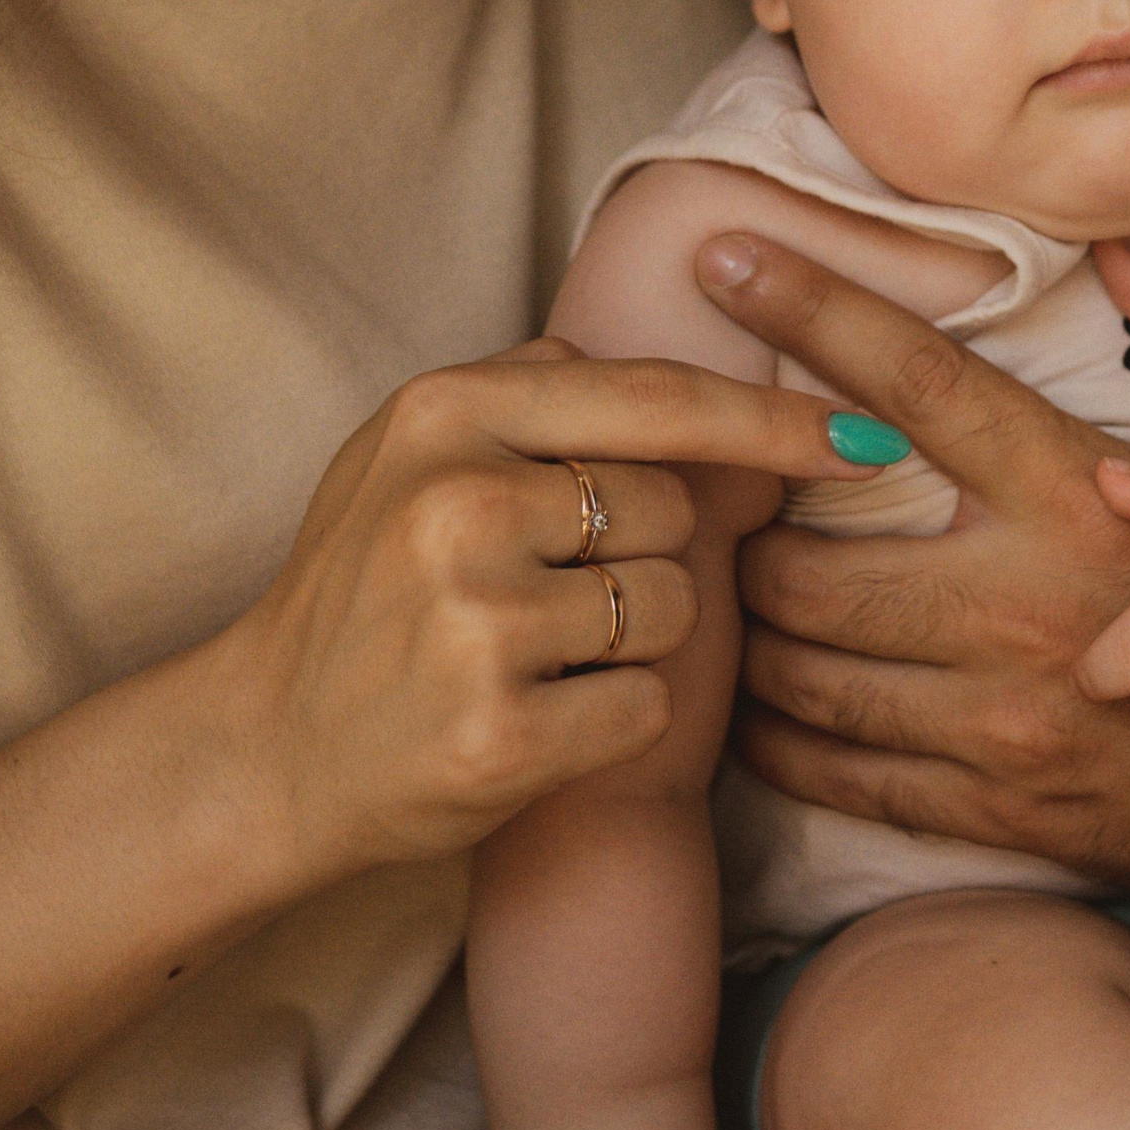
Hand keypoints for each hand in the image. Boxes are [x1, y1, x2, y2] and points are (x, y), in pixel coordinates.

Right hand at [214, 340, 869, 900]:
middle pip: (670, 508)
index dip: (770, 419)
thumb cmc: (365, 592)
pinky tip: (534, 723)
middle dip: (645, 554)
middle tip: (545, 593)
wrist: (263, 752)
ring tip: (532, 656)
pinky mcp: (500, 732)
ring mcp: (475, 620)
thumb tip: (696, 377)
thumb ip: (538, 397)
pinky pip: (643, 706)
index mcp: (446, 414)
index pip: (654, 397)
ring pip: (670, 609)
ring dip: (633, 643)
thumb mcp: (414, 454)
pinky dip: (613, 722)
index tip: (866, 434)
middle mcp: (458, 502)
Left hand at [701, 233, 1129, 887]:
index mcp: (1079, 496)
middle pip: (807, 568)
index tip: (722, 262)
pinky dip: (779, 735)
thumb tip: (1117, 247)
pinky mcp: (995, 806)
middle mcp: (1021, 610)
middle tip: (731, 505)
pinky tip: (765, 702)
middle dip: (745, 538)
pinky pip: (840, 770)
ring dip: (752, 637)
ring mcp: (1000, 722)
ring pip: (806, 676)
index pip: (915, 385)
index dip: (808, 311)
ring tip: (743, 597)